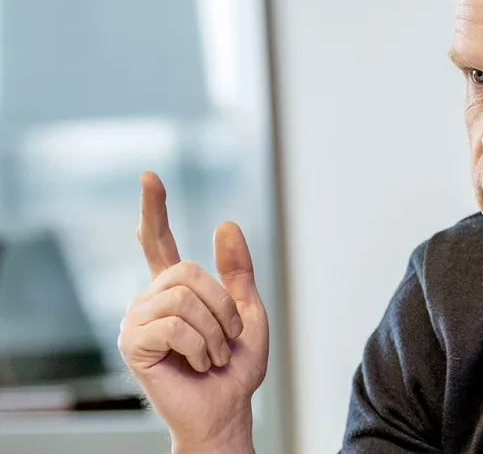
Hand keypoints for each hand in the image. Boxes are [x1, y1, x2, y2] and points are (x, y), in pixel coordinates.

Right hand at [118, 172, 268, 452]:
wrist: (228, 408)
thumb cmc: (236, 366)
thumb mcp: (248, 310)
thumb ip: (237, 271)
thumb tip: (225, 223)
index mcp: (175, 290)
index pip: (158, 242)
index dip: (154, 209)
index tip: (150, 176)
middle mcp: (150, 300)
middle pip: (188, 271)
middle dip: (222, 306)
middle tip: (228, 339)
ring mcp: (137, 321)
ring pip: (184, 298)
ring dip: (214, 330)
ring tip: (213, 355)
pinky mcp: (132, 344)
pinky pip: (175, 324)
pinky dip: (200, 345)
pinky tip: (198, 364)